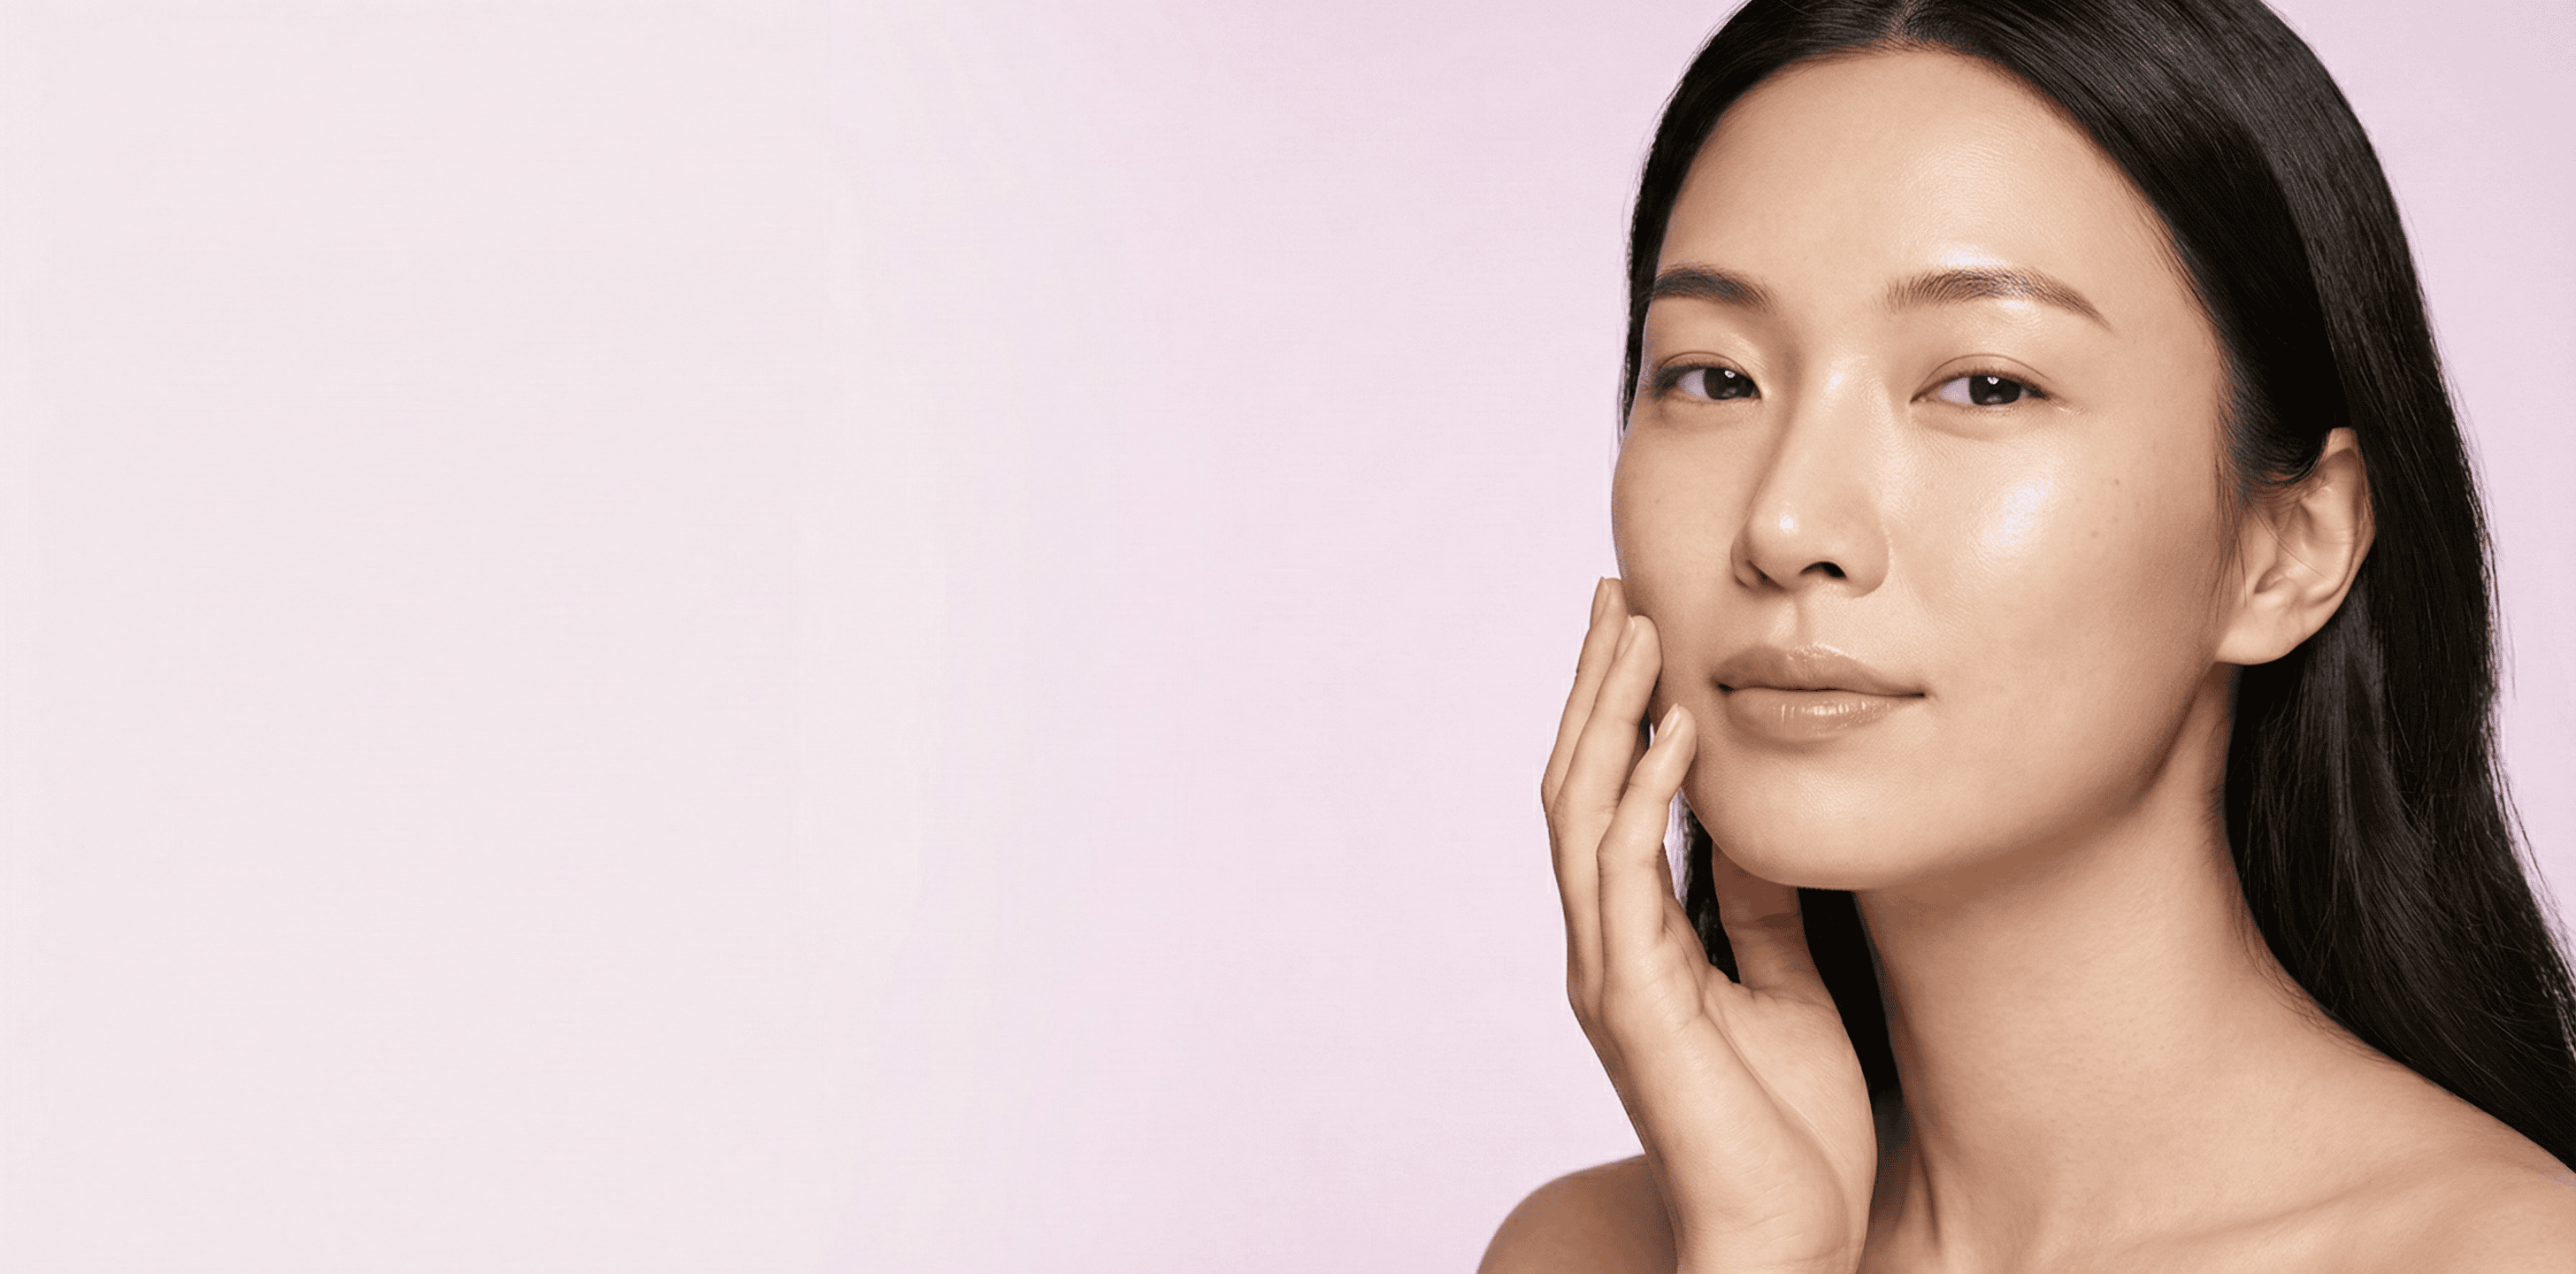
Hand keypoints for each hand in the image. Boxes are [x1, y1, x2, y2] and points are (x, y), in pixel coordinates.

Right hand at [1542, 579, 1877, 1273]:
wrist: (1785, 1239)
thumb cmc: (1792, 1133)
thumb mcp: (1789, 988)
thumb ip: (1760, 910)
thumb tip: (1759, 822)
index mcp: (1636, 943)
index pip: (1607, 802)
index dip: (1616, 712)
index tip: (1641, 629)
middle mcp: (1605, 947)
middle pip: (1574, 786)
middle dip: (1595, 686)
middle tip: (1616, 593)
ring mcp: (1609, 972)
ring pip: (1580, 813)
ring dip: (1606, 714)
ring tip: (1636, 629)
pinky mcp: (1633, 1002)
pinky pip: (1623, 876)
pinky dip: (1646, 797)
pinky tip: (1675, 735)